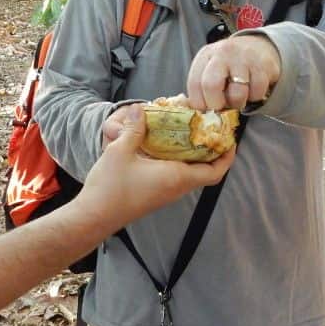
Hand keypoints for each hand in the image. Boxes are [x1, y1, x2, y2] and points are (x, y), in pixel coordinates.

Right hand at [81, 111, 235, 230]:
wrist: (94, 217)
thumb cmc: (110, 187)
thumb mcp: (120, 151)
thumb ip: (133, 129)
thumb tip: (139, 109)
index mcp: (176, 177)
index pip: (215, 171)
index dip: (227, 156)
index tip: (230, 139)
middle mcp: (176, 187)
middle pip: (206, 170)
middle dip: (212, 150)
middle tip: (209, 128)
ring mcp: (166, 192)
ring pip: (191, 173)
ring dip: (195, 155)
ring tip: (190, 132)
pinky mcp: (156, 194)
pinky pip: (177, 175)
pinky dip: (180, 160)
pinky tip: (167, 144)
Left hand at [185, 33, 279, 111]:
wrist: (259, 46)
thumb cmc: (230, 64)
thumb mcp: (211, 68)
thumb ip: (201, 87)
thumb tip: (192, 109)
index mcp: (206, 55)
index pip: (194, 83)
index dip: (199, 103)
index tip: (206, 108)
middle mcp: (223, 53)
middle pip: (211, 85)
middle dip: (216, 104)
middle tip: (222, 106)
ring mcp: (244, 58)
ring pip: (237, 94)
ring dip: (238, 103)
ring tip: (238, 96)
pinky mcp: (263, 65)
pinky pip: (257, 93)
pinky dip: (255, 96)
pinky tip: (252, 88)